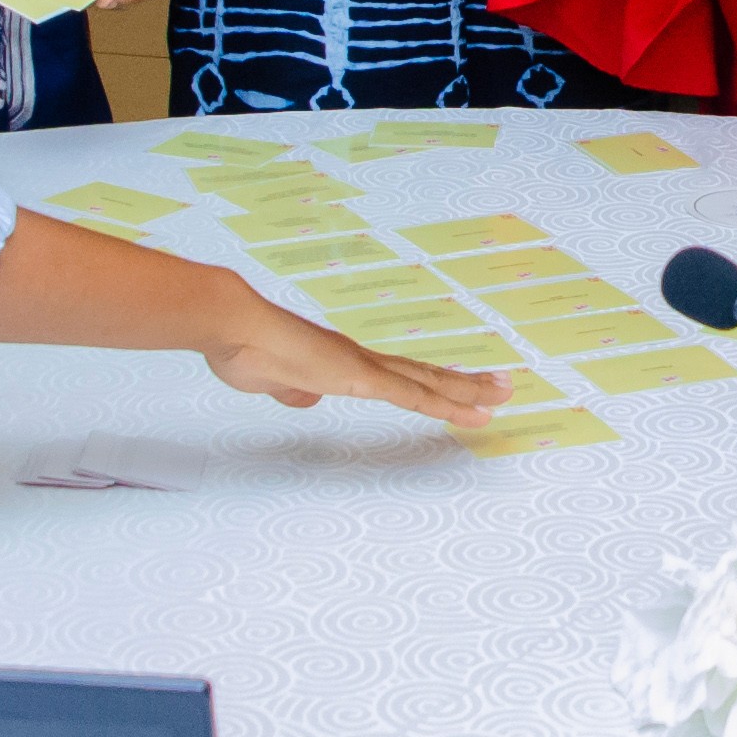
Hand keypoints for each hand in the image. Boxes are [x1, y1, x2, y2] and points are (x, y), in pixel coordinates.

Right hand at [200, 287, 505, 425]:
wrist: (234, 324)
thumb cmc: (245, 348)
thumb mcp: (272, 383)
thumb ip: (292, 391)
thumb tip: (306, 397)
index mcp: (344, 365)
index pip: (400, 379)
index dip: (431, 386)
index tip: (459, 391)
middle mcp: (362, 362)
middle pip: (425, 376)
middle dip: (466, 385)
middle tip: (502, 387)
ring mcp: (363, 368)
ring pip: (428, 383)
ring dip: (468, 391)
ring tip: (503, 395)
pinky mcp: (359, 377)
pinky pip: (411, 396)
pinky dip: (443, 404)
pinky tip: (468, 411)